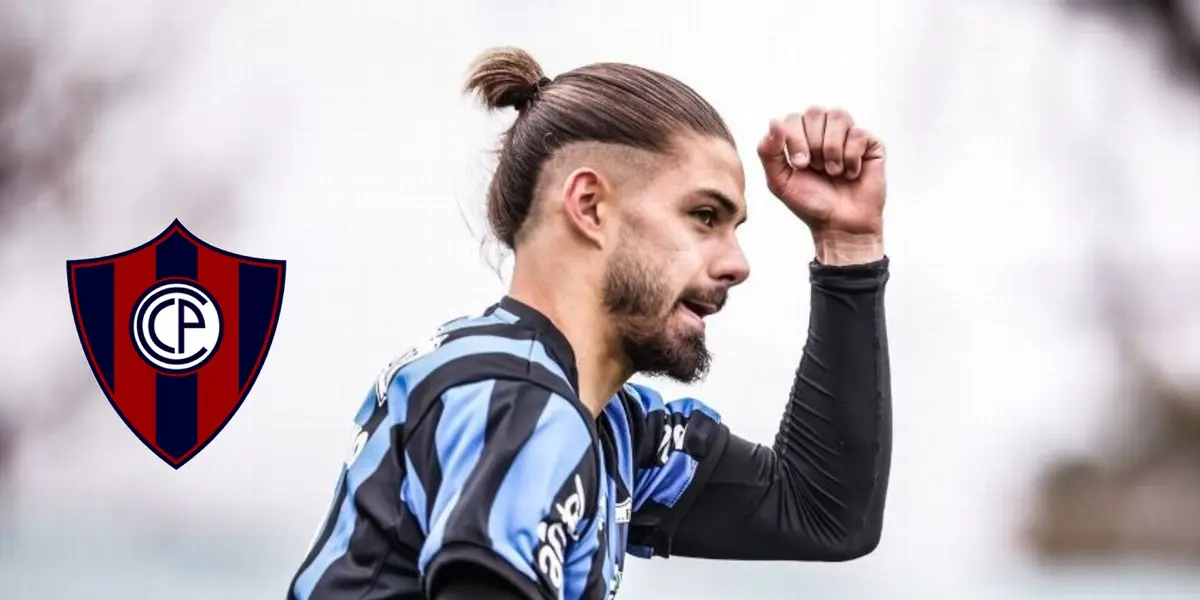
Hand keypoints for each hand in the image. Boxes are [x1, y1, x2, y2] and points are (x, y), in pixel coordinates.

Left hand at [757, 107, 885, 264]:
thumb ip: (768, 152)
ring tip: (833, 171)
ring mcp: (848, 135)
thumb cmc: (810, 203)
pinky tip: (850, 174)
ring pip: (838, 116)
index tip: (800, 165)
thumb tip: (774, 122)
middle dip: (813, 143)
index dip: (795, 138)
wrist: (840, 225)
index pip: (793, 118)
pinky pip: (859, 133)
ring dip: (832, 148)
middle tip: (817, 168)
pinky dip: (851, 158)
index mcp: (801, 137)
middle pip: (815, 112)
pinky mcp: (870, 144)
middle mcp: (824, 131)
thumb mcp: (779, 181)